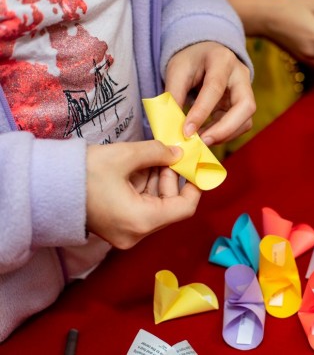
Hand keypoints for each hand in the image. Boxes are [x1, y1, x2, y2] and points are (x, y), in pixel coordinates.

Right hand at [86, 141, 201, 248]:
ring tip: (151, 157)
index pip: (185, 208)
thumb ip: (157, 154)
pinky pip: (142, 206)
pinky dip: (144, 186)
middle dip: (172, 177)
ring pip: (156, 204)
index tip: (196, 167)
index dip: (194, 186)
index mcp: (141, 221)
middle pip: (170, 205)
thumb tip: (178, 154)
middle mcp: (136, 233)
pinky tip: (139, 167)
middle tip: (170, 153)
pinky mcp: (118, 226)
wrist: (43, 187)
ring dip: (158, 180)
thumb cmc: (82, 173)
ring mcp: (126, 232)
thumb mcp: (124, 156)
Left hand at [165, 41, 255, 144]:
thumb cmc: (191, 61)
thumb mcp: (177, 71)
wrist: (204, 55)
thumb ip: (174, 96)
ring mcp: (246, 91)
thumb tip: (173, 125)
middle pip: (245, 106)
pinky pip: (241, 125)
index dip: (201, 112)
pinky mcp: (243, 106)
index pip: (215, 88)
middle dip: (225, 128)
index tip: (186, 131)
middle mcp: (241, 75)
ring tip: (201, 140)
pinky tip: (206, 135)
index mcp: (222, 59)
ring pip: (246, 120)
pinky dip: (224, 134)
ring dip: (225, 134)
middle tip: (203, 141)